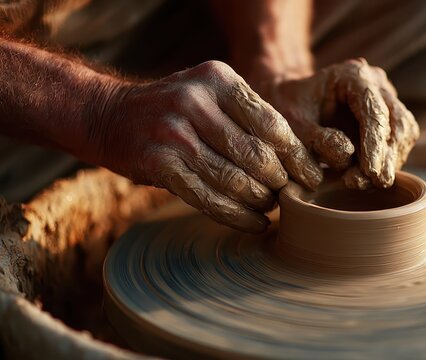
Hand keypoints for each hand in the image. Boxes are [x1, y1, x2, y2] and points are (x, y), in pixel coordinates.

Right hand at [92, 61, 321, 232]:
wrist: (112, 115)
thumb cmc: (178, 110)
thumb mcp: (213, 95)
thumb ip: (250, 118)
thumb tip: (299, 159)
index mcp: (218, 79)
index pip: (271, 124)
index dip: (296, 156)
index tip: (312, 177)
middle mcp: (195, 101)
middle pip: (256, 155)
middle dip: (279, 183)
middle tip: (289, 196)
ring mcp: (174, 133)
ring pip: (234, 180)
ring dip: (260, 202)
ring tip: (271, 209)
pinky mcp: (158, 164)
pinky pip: (209, 199)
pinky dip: (237, 216)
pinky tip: (255, 223)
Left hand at [264, 58, 419, 188]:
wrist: (290, 102)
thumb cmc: (289, 109)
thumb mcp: (293, 124)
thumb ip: (317, 139)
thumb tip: (347, 153)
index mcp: (353, 74)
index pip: (374, 110)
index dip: (375, 144)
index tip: (369, 172)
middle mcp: (376, 83)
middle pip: (398, 121)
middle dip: (386, 156)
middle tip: (367, 182)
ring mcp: (385, 100)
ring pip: (405, 133)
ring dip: (389, 162)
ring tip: (361, 182)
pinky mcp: (388, 119)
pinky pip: (398, 143)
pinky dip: (387, 163)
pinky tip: (366, 177)